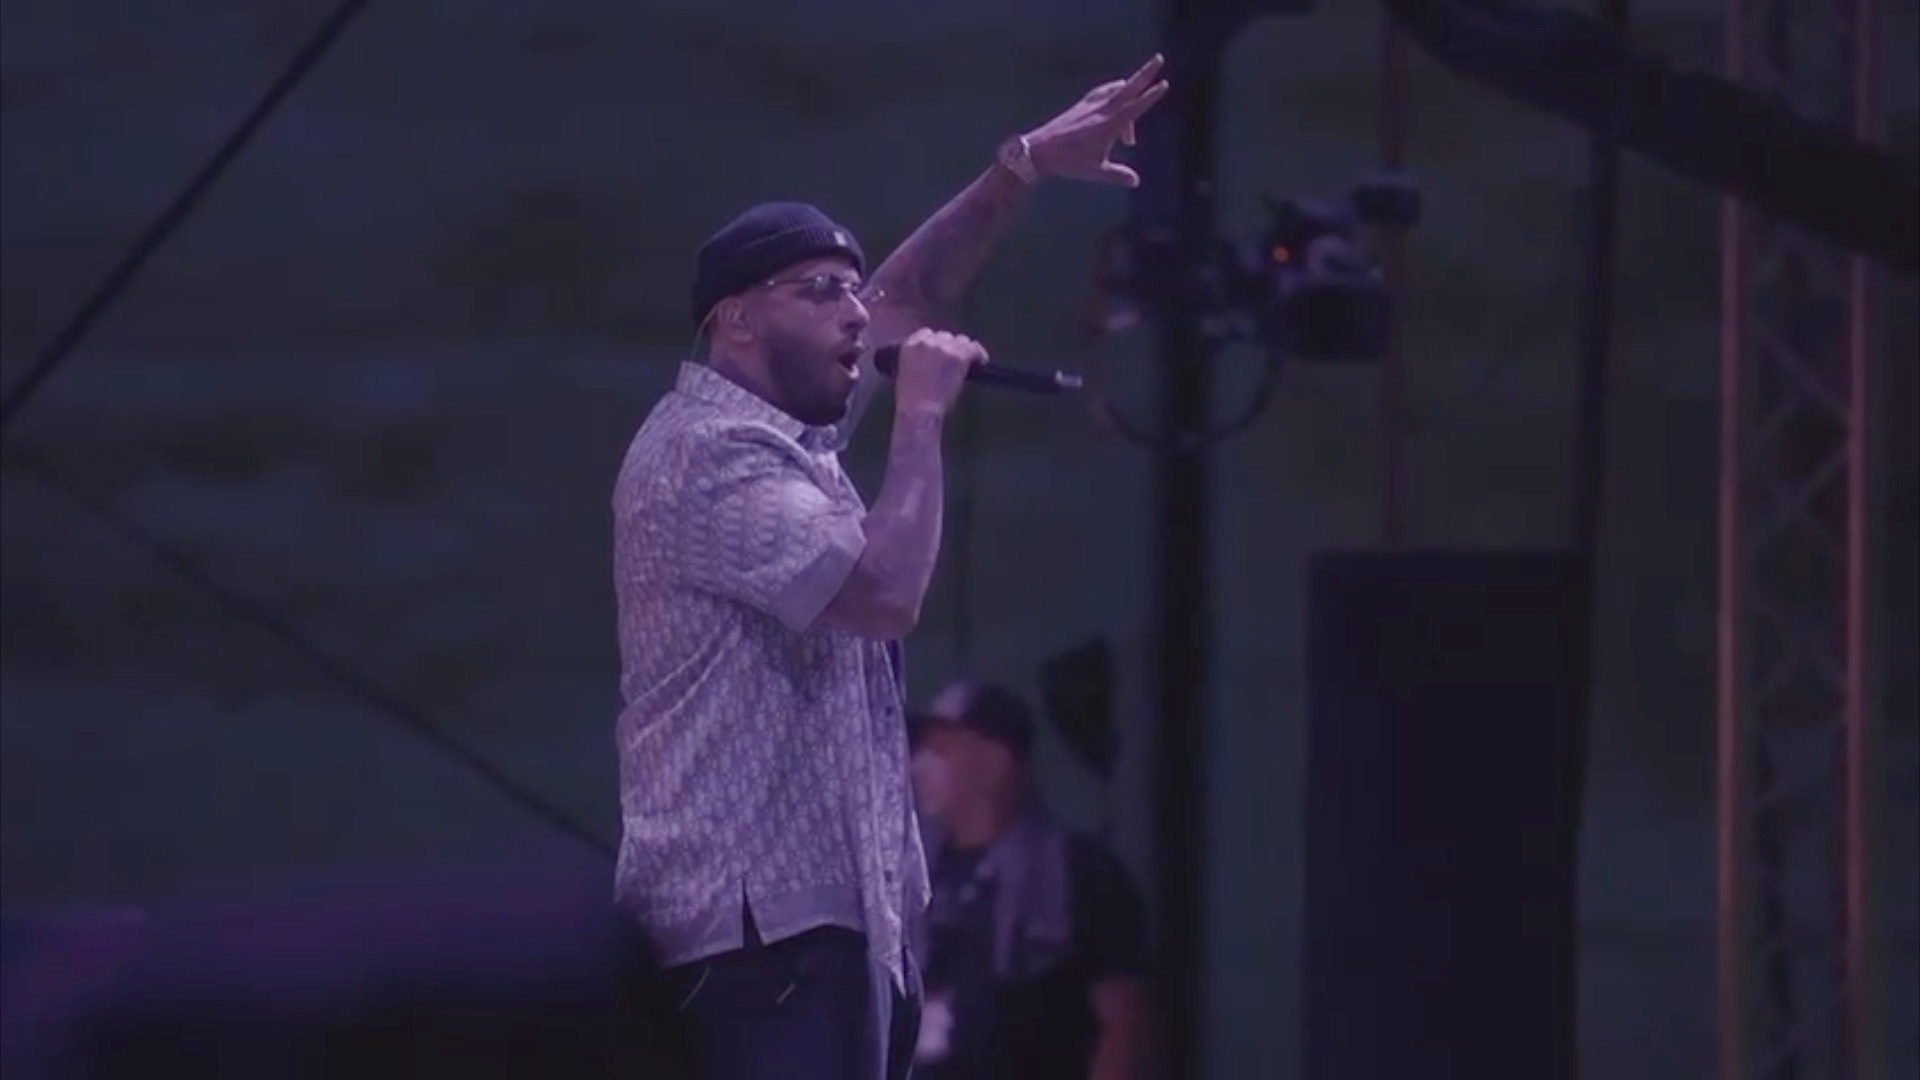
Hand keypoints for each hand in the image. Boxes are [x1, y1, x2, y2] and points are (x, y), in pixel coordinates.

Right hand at [891, 329, 986, 417]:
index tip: (940, 352)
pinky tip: (981, 363)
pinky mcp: (959, 356)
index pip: (926, 333)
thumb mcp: (905, 372)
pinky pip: (974, 348)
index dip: (936, 343)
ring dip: (963, 350)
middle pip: (945, 336)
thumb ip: (917, 360)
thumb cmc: (910, 400)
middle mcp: (927, 342)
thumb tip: (932, 360)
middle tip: (954, 362)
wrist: (919, 410)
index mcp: (909, 345)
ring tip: (967, 363)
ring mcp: (944, 348)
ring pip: (961, 340)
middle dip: (950, 347)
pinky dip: (979, 355)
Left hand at [1023, 54, 1169, 187]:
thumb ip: (1117, 174)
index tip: (1164, 84)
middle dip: (1145, 73)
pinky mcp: (1081, 104)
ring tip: (1137, 94)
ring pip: (1116, 89)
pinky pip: (1103, 91)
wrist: (1039, 150)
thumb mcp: (1095, 171)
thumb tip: (1135, 181)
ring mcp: (1090, 105)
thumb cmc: (1068, 162)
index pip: (1135, 107)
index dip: (1151, 96)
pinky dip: (1113, 89)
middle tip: (1159, 59)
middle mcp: (1101, 110)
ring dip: (1128, 89)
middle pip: (1128, 87)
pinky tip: (1115, 92)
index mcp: (1108, 125)